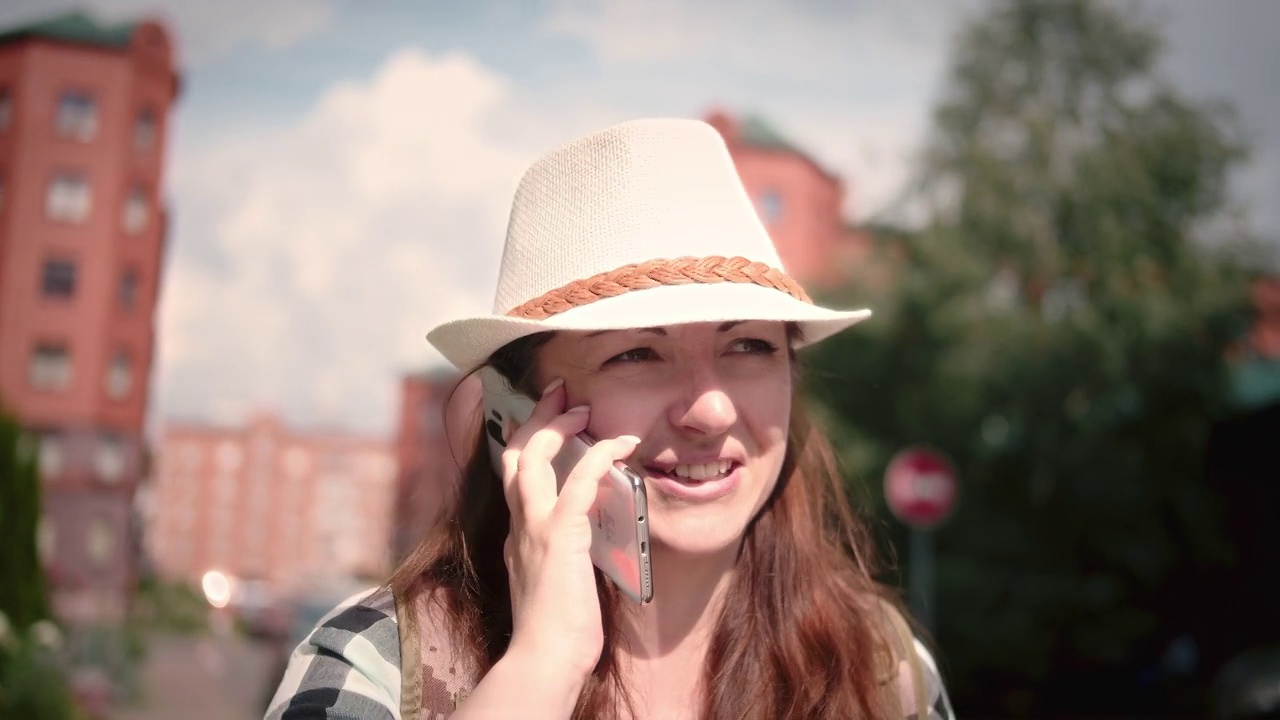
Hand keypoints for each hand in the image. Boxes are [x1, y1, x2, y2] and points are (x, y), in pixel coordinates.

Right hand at [499, 377, 640, 684]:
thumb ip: (565, 557)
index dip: (526, 442)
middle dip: (534, 418)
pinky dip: (600, 455)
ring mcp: (535, 527)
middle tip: (558, 394)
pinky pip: (579, 480)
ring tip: (583, 409)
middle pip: (513, 454)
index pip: (513, 476)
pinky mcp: (559, 534)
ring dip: (558, 425)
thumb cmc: (556, 634)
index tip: (547, 421)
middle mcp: (519, 525)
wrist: (545, 659)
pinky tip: (621, 444)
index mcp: (519, 536)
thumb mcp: (556, 583)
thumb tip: (589, 542)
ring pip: (532, 456)